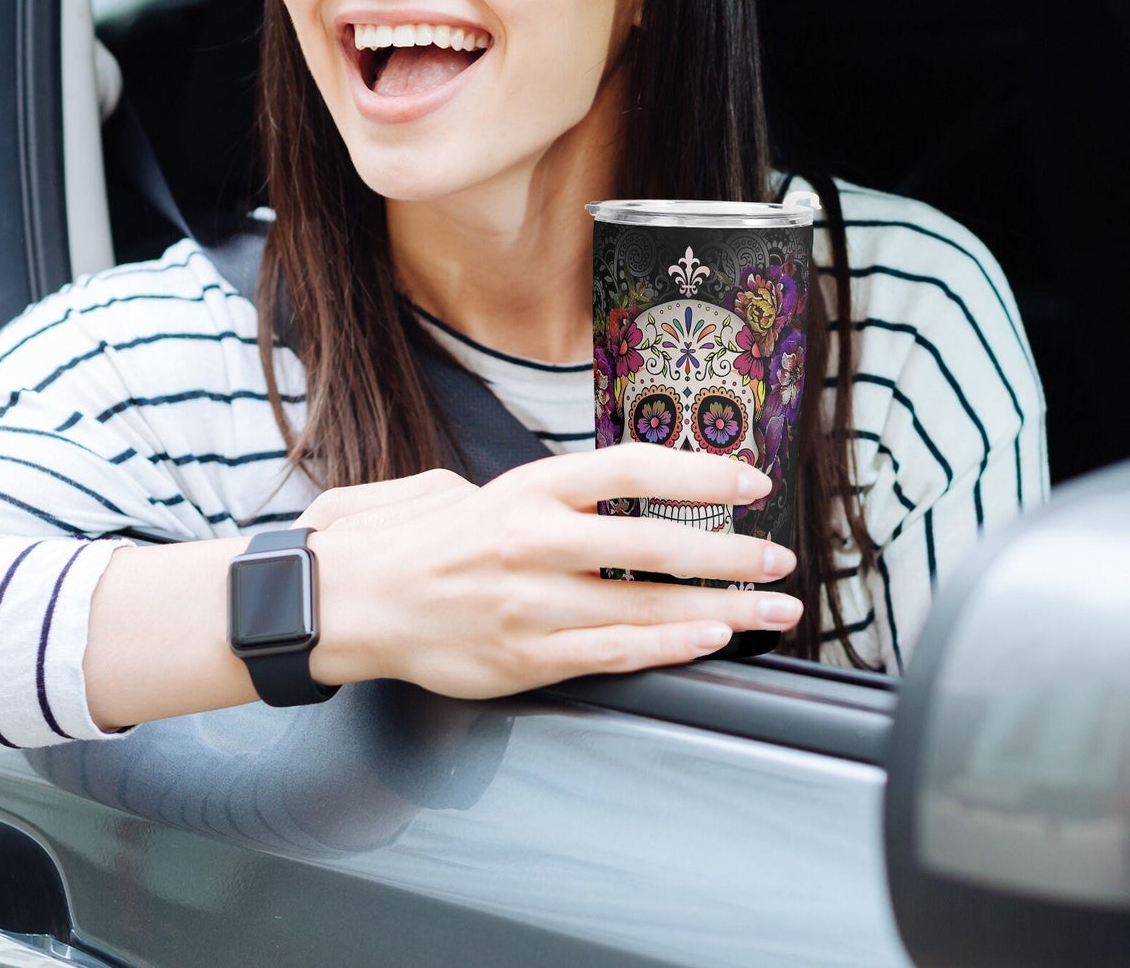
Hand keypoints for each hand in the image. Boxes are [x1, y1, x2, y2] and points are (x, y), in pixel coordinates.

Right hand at [301, 444, 800, 697]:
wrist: (348, 602)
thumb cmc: (411, 541)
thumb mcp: (468, 487)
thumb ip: (536, 496)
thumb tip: (595, 499)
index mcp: (527, 490)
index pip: (632, 470)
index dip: (699, 472)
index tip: (752, 479)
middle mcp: (537, 542)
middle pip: (656, 544)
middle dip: (732, 554)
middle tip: (781, 559)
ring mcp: (533, 606)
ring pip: (647, 608)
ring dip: (722, 608)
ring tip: (773, 610)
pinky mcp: (526, 658)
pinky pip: (612, 653)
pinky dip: (668, 647)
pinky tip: (709, 638)